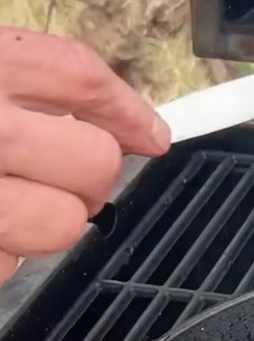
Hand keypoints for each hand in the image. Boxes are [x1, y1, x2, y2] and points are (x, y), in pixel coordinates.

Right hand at [0, 27, 169, 285]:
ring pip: (62, 224)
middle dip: (91, 174)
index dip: (126, 108)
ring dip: (47, 220)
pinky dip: (0, 252)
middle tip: (62, 172)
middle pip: (93, 160)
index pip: (77, 75)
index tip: (152, 132)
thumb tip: (126, 123)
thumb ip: (22, 82)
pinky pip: (7, 265)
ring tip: (10, 202)